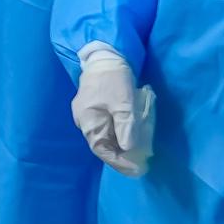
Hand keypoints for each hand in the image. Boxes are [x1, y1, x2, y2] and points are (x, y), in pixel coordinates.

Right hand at [72, 47, 153, 174]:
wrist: (105, 54)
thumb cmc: (114, 78)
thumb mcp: (123, 103)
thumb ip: (125, 127)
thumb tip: (128, 149)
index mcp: (88, 121)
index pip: (101, 149)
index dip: (118, 162)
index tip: (135, 170)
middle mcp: (84, 120)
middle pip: (102, 144)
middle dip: (121, 156)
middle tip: (139, 165)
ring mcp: (88, 113)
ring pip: (104, 136)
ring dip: (120, 145)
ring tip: (138, 154)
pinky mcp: (95, 107)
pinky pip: (106, 127)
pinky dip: (119, 134)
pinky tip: (130, 136)